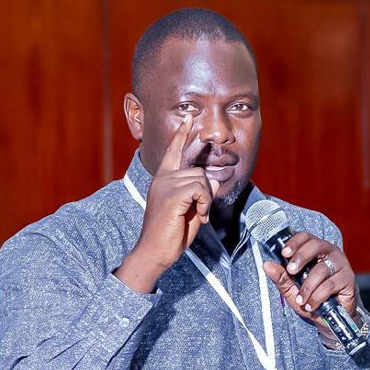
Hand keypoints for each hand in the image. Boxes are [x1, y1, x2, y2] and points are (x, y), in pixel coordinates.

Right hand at [115, 115, 216, 292]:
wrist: (155, 252)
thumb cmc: (171, 233)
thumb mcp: (190, 208)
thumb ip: (200, 192)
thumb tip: (214, 178)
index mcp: (163, 179)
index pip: (173, 151)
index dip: (182, 134)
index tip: (188, 117)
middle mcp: (162, 178)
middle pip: (199, 171)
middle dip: (206, 194)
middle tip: (200, 213)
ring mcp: (165, 185)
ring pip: (202, 180)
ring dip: (206, 201)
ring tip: (196, 215)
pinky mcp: (171, 195)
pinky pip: (201, 189)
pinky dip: (205, 204)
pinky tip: (198, 216)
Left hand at [261, 232, 357, 338]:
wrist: (330, 317)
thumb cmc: (311, 297)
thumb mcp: (292, 288)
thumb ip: (281, 277)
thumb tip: (266, 265)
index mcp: (315, 250)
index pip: (306, 237)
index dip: (295, 242)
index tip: (284, 253)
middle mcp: (329, 253)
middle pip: (315, 246)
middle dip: (301, 257)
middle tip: (291, 271)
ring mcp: (341, 264)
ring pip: (321, 269)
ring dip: (308, 287)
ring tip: (301, 300)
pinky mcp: (348, 278)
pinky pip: (330, 284)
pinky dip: (318, 296)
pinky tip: (312, 305)